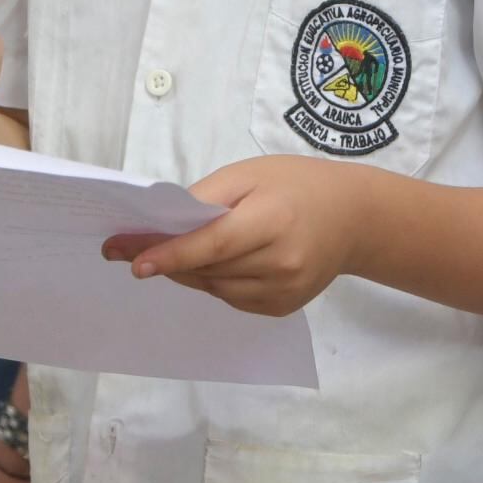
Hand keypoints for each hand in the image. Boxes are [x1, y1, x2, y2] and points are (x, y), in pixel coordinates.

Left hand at [108, 157, 381, 317]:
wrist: (354, 218)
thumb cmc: (297, 185)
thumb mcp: (250, 174)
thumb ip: (206, 199)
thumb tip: (161, 227)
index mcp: (273, 221)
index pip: (212, 245)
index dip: (170, 254)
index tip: (131, 261)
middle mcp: (281, 264)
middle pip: (207, 269)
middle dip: (167, 260)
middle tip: (128, 248)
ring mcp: (284, 291)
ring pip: (214, 288)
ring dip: (189, 271)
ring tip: (183, 249)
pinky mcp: (282, 308)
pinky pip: (230, 298)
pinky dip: (214, 281)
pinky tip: (221, 262)